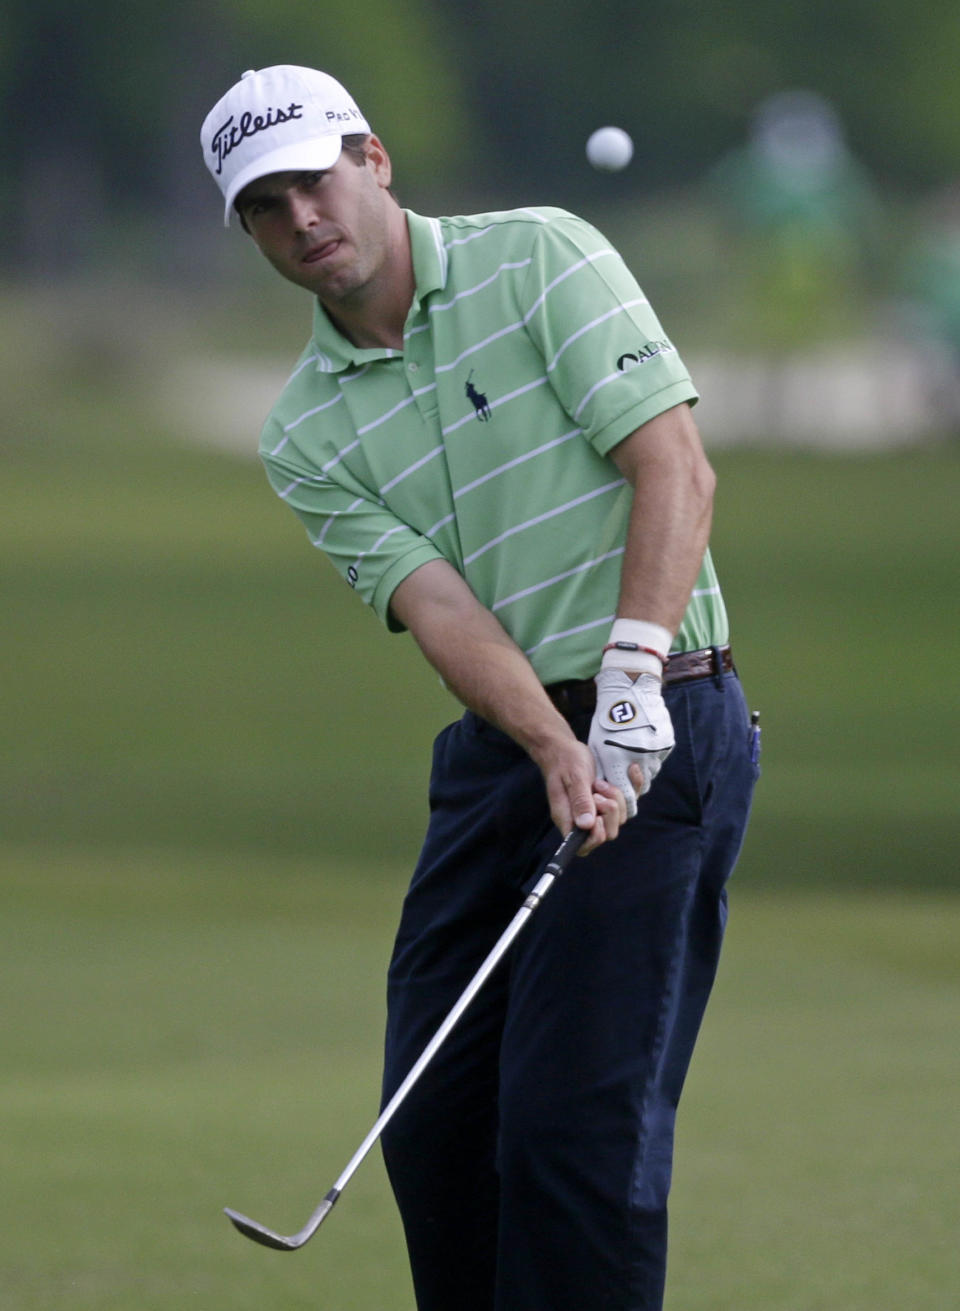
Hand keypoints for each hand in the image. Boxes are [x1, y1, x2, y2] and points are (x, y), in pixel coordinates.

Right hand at [533, 737, 630, 855]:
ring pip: (620, 818)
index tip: (598, 816)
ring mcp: (597, 810)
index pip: (584, 845)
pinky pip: (629, 802)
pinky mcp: (608, 800)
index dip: (596, 836)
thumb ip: (580, 800)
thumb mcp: (573, 777)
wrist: (564, 748)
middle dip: (610, 813)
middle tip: (599, 791)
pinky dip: (633, 786)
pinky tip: (631, 770)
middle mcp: (583, 819)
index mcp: (568, 818)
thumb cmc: (564, 761)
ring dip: (617, 798)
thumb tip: (586, 825)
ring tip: (602, 782)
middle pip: (608, 833)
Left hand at [588, 669, 674, 816]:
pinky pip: (658, 759)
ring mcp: (655, 752)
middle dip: (632, 785)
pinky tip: (642, 744)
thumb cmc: (606, 722)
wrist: (629, 693)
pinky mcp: (666, 745)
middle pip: (641, 788)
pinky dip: (651, 756)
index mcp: (618, 761)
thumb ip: (603, 771)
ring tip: (632, 753)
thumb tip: (604, 792)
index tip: (618, 798)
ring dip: (643, 770)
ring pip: (651, 773)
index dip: (622, 800)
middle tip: (625, 773)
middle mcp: (640, 759)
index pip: (625, 797)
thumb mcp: (597, 746)